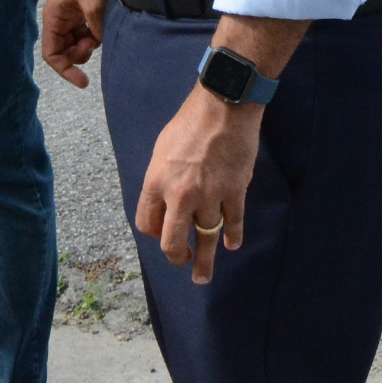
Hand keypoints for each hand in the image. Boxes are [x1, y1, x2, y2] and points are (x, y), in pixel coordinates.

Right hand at [42, 0, 108, 88]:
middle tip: (91, 44)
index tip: (83, 81)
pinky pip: (85, 35)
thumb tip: (98, 43)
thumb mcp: (93, 3)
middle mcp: (59, 20)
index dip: (65, 70)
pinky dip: (93, 37)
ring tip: (96, 33)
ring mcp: (71, 18)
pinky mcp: (82, 15)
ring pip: (75, 45)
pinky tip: (100, 27)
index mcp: (53, 18)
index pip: (51, 54)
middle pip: (63, 52)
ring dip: (86, 46)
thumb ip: (95, 29)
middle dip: (77, 56)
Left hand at [135, 88, 259, 285]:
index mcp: (156, 182)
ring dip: (205, 260)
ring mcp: (210, 196)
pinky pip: (233, 223)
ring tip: (203, 276)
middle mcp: (180, 195)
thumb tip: (163, 202)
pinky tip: (232, 245)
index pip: (146, 224)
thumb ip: (160, 179)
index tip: (161, 235)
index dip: (153, 234)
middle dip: (176, 258)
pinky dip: (233, 236)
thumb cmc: (189, 123)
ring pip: (206, 239)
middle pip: (172, 242)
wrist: (223, 105)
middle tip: (182, 263)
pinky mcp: (235, 191)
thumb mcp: (162, 150)